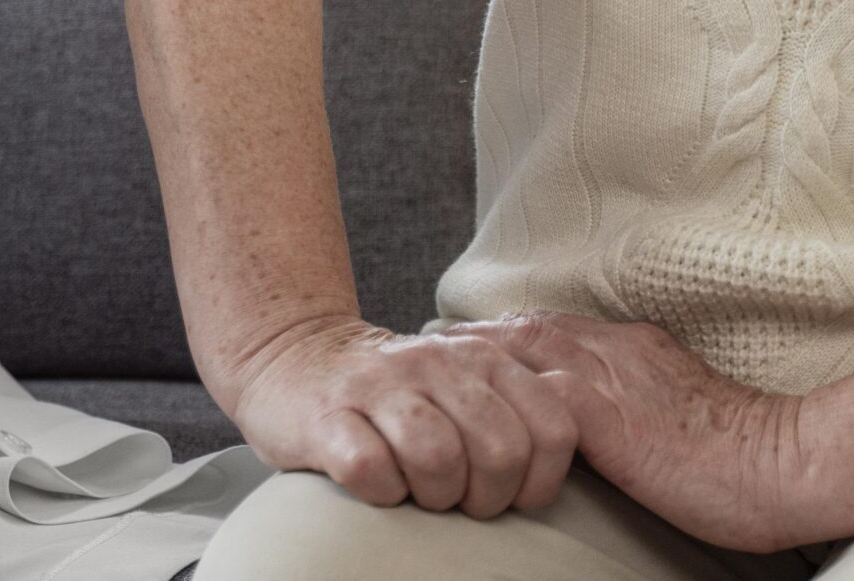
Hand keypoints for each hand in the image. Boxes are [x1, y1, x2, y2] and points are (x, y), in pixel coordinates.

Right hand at [224, 313, 580, 520]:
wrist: (296, 359)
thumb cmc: (395, 396)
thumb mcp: (465, 387)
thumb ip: (516, 413)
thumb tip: (557, 476)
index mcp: (484, 357)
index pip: (556, 429)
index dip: (540, 482)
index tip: (510, 493)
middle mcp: (438, 363)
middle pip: (502, 452)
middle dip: (485, 497)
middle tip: (456, 497)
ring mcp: (381, 386)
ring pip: (439, 460)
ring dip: (431, 496)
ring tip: (414, 488)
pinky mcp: (328, 416)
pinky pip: (370, 471)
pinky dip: (379, 492)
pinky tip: (374, 481)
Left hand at [453, 314, 853, 552]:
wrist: (788, 461)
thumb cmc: (741, 454)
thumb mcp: (675, 410)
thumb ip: (632, 401)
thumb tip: (594, 418)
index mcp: (631, 347)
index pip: (548, 330)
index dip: (500, 341)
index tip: (460, 352)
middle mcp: (614, 349)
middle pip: (521, 330)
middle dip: (472, 343)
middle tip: (423, 354)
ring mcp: (609, 375)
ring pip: (519, 351)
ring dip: (473, 363)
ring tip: (429, 377)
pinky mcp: (606, 412)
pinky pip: (535, 399)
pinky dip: (498, 403)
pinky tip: (467, 418)